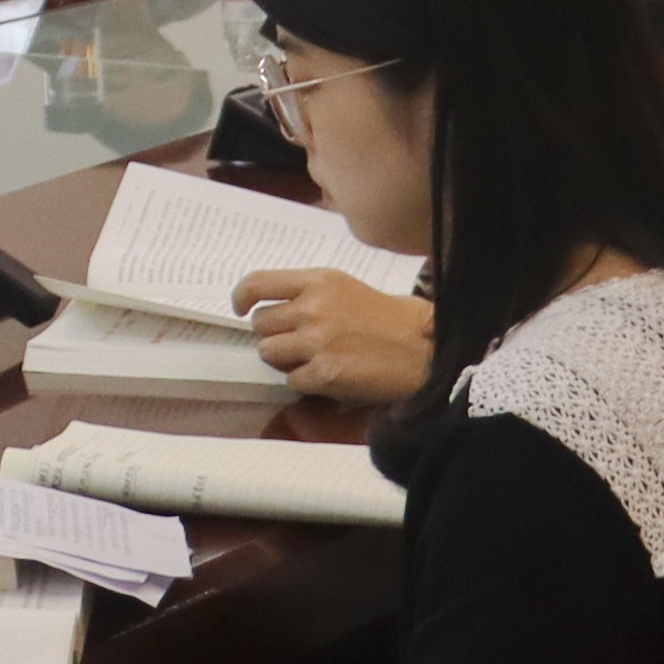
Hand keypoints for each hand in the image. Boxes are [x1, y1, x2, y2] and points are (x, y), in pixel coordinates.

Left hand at [237, 266, 436, 405]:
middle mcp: (313, 308)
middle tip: (299, 340)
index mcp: (319, 281)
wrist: (424, 350)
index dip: (241, 297)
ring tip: (316, 358)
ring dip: (286, 359)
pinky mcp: (324, 373)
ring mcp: (317, 341)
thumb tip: (269, 307)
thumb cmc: (390, 319)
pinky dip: (306, 382)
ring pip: (269, 353)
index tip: (240, 308)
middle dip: (274, 334)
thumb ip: (308, 294)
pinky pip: (292, 380)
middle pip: (260, 324)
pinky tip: (330, 374)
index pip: (258, 283)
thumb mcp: (347, 288)